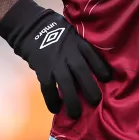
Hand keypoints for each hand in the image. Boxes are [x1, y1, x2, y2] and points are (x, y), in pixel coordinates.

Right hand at [0, 0, 111, 117]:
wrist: (30, 26)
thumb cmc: (54, 29)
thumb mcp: (72, 32)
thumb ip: (80, 46)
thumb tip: (90, 63)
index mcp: (77, 42)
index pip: (93, 56)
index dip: (101, 68)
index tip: (108, 79)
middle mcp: (68, 52)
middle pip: (82, 71)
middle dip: (90, 88)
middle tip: (95, 102)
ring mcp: (55, 61)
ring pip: (66, 83)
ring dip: (72, 100)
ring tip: (75, 114)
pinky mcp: (42, 69)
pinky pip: (48, 87)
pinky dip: (51, 100)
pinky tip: (55, 109)